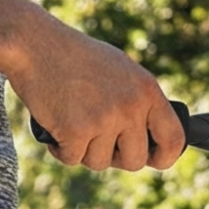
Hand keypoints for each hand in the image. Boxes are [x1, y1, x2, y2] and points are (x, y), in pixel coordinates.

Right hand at [9, 8, 184, 172]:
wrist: (36, 45)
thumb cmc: (75, 58)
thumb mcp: (119, 72)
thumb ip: (136, 103)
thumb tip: (146, 140)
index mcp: (147, 90)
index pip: (172, 138)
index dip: (164, 157)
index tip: (152, 160)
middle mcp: (130, 106)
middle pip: (134, 161)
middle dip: (115, 157)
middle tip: (97, 140)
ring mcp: (104, 119)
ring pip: (99, 163)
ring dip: (83, 151)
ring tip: (72, 121)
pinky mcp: (76, 131)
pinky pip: (72, 160)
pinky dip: (61, 149)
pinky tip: (56, 126)